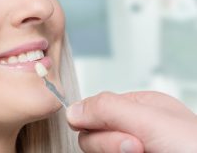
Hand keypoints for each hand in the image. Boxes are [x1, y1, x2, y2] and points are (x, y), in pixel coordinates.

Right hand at [66, 91, 196, 152]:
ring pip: (98, 152)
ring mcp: (133, 149)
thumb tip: (71, 111)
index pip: (94, 109)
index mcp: (138, 106)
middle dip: (110, 144)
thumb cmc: (196, 149)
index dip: (98, 123)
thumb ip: (108, 109)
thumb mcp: (151, 120)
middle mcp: (133, 127)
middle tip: (138, 148)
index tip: (123, 134)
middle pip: (93, 134)